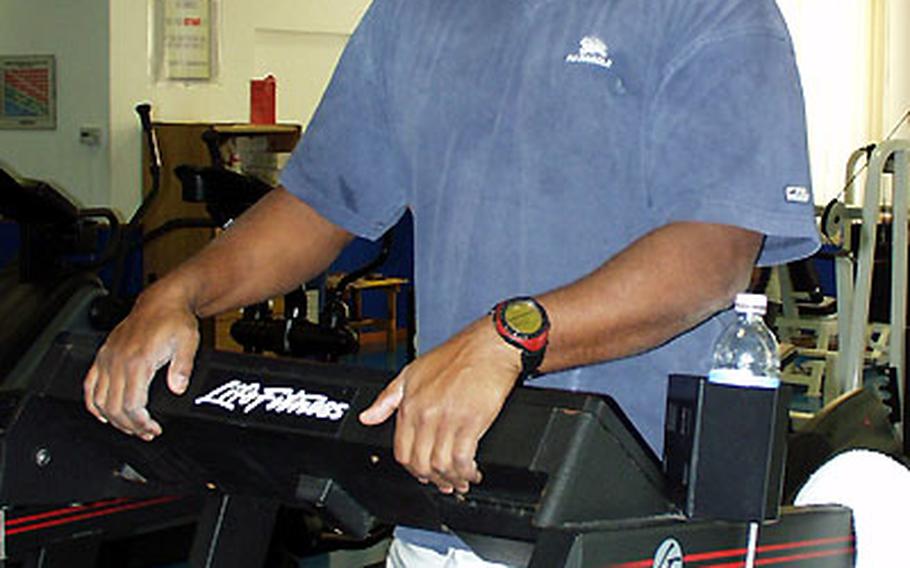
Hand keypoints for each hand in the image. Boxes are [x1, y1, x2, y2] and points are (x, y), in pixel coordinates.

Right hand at [83, 285, 199, 440]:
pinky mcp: (102, 355)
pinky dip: (92, 403)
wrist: (162, 301)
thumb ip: (183, 367)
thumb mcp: (188, 342)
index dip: (141, 423)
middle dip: (130, 426)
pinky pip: (89, 385)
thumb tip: (177, 388)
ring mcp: (107, 358)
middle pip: (114, 408)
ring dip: (113, 419)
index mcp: (138, 360)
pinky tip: (102, 414)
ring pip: (99, 400)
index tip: (153, 430)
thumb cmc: (175, 320)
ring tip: (130, 427)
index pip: (132, 405)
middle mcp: (118, 361)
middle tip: (145, 433)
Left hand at [359, 317, 521, 493]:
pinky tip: (472, 471)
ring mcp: (448, 419)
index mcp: (410, 405)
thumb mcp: (411, 373)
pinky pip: (463, 458)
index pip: (401, 451)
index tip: (422, 474)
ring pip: (441, 465)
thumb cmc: (455, 356)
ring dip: (451, 479)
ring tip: (461, 480)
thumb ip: (387, 399)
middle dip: (432, 480)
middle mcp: (426, 414)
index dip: (412, 469)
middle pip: (420, 463)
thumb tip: (367, 417)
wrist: (488, 347)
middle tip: (443, 483)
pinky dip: (467, 471)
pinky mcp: (471, 422)